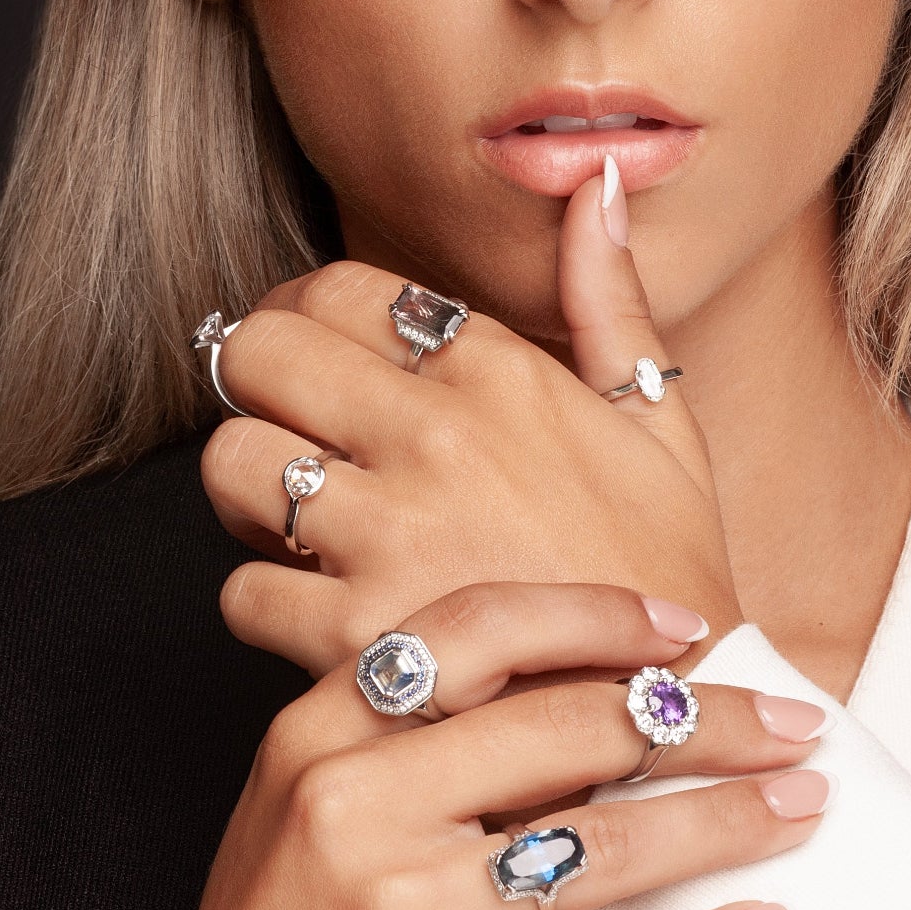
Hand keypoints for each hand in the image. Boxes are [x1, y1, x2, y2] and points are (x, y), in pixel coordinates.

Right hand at [192, 580, 826, 909]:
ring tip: (801, 808)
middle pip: (570, 729)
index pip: (477, 628)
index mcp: (321, 734)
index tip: (689, 627)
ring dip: (728, 823)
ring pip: (610, 845)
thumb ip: (409, 735)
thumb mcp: (306, 800)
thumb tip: (593, 689)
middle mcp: (359, 807)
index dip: (598, 615)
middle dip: (706, 721)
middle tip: (795, 721)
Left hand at [201, 169, 737, 672]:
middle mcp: (433, 436)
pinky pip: (240, 589)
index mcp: (498, 373)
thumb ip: (611, 298)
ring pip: (230, 463)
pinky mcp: (358, 635)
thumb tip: (599, 183)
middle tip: (280, 422)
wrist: (680, 726)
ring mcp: (388, 535)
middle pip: (258, 352)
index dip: (302, 314)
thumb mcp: (661, 422)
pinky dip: (260, 600)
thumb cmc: (667, 577)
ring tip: (289, 518)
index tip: (309, 354)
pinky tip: (310, 606)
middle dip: (252, 381)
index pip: (338, 289)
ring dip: (244, 491)